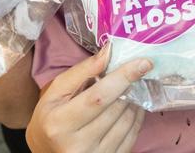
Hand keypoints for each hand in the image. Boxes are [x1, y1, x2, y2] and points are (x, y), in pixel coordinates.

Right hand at [27, 45, 149, 152]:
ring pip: (128, 121)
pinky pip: (133, 135)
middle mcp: (78, 145)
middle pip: (116, 108)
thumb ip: (81, 71)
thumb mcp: (56, 92)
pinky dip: (137, 116)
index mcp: (60, 123)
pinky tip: (132, 105)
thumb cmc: (51, 118)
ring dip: (135, 100)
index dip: (123, 78)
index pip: (99, 97)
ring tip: (131, 88)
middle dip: (130, 86)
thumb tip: (108, 52)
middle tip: (136, 70)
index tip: (142, 63)